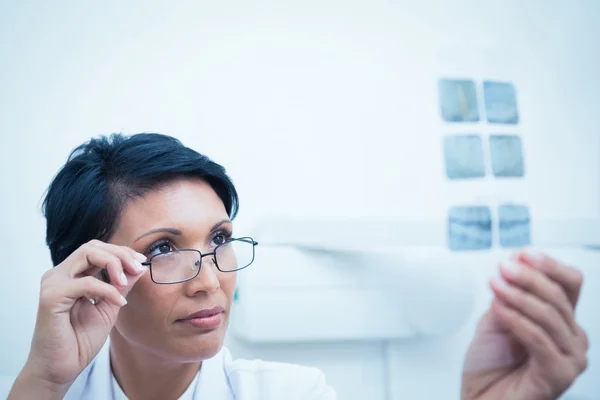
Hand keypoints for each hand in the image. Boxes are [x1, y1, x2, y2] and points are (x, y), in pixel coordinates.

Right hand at [9, 240, 146, 397]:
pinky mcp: (51, 298)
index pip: (96, 250)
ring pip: (87, 254)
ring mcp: (53, 284)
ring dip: (113, 263)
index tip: (141, 261)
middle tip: (137, 267)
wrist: (62, 368)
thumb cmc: (80, 340)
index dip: (120, 252)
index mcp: (71, 276)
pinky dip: (107, 289)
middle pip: (92, 247)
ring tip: (126, 282)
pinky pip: (86, 282)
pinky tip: (119, 301)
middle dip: (119, 253)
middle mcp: (59, 275)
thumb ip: (121, 285)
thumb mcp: (109, 307)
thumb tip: (138, 266)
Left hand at [461, 251, 588, 399]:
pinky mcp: (559, 375)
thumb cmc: (489, 365)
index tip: (523, 253)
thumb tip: (515, 263)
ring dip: (518, 296)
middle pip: (559, 295)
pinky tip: (498, 308)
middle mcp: (572, 338)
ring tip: (495, 286)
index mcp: (561, 320)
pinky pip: (539, 338)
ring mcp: (570, 358)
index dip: (548, 265)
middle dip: (528, 277)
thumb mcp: (497, 317)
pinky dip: (516, 319)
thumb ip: (509, 293)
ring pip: (549, 315)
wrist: (479, 399)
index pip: (570, 283)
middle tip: (502, 268)